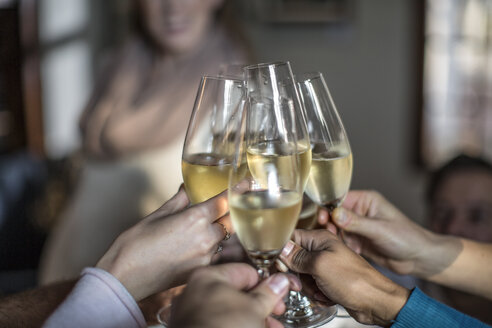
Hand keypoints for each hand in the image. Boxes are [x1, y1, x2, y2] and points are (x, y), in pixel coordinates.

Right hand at [96, 187, 231, 300]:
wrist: (124, 277)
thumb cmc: (135, 244)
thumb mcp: (157, 215)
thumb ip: (178, 201)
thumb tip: (187, 189)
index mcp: (195, 218)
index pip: (225, 200)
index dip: (239, 189)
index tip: (248, 183)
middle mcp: (205, 237)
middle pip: (232, 220)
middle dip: (235, 210)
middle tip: (238, 201)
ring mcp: (206, 256)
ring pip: (227, 238)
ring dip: (226, 229)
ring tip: (221, 221)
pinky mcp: (202, 270)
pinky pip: (218, 254)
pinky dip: (217, 246)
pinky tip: (207, 241)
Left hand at [169, 263, 299, 327]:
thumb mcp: (255, 308)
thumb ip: (268, 293)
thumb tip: (278, 283)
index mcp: (209, 276)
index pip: (245, 271)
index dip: (265, 284)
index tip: (278, 294)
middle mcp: (196, 291)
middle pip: (237, 293)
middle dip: (260, 306)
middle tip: (275, 313)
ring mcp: (192, 313)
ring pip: (230, 311)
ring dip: (252, 318)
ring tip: (269, 327)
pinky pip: (220, 322)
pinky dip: (237, 325)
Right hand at [280, 229, 409, 325]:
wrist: (375, 302)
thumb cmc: (355, 280)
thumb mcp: (320, 265)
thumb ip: (297, 256)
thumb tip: (280, 249)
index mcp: (321, 238)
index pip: (291, 238)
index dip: (283, 252)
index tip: (280, 265)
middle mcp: (323, 249)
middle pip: (294, 258)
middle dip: (296, 273)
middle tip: (303, 281)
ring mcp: (326, 265)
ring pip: (301, 274)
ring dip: (307, 286)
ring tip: (320, 290)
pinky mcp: (329, 279)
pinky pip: (312, 285)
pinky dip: (316, 293)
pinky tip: (327, 296)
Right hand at [328, 190, 461, 277]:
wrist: (419, 259)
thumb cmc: (406, 238)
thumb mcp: (379, 229)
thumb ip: (356, 222)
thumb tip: (334, 213)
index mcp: (366, 200)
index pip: (339, 198)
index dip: (328, 208)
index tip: (322, 219)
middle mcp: (360, 211)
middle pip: (333, 213)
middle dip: (329, 223)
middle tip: (330, 233)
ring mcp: (358, 226)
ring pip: (335, 228)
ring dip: (335, 236)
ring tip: (342, 243)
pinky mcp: (358, 240)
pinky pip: (342, 240)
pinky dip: (341, 246)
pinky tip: (349, 251)